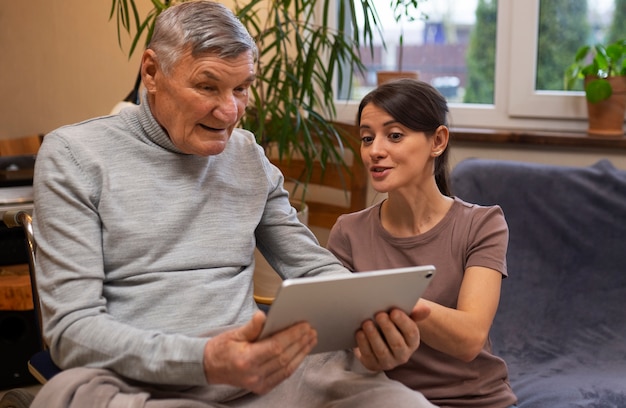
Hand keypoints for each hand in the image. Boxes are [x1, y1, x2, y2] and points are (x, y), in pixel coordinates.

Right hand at [202, 311, 316, 394]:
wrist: (209, 368)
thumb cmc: (221, 348)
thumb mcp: (234, 333)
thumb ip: (252, 327)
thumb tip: (264, 315)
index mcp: (246, 359)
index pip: (276, 347)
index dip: (292, 335)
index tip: (304, 325)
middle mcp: (253, 374)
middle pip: (284, 357)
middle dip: (300, 342)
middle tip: (311, 330)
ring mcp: (258, 383)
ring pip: (287, 368)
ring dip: (301, 353)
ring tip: (311, 339)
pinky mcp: (261, 388)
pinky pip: (283, 376)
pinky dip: (294, 363)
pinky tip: (301, 353)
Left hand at [354, 302, 430, 370]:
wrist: (380, 334)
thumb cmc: (394, 321)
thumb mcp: (405, 315)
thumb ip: (414, 311)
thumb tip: (426, 309)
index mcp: (413, 341)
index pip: (411, 332)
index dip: (403, 322)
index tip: (394, 311)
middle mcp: (403, 355)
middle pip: (396, 343)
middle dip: (387, 328)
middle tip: (379, 314)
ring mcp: (388, 362)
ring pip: (381, 351)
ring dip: (373, 336)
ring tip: (367, 323)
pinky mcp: (374, 365)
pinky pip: (368, 356)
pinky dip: (363, 344)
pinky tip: (359, 332)